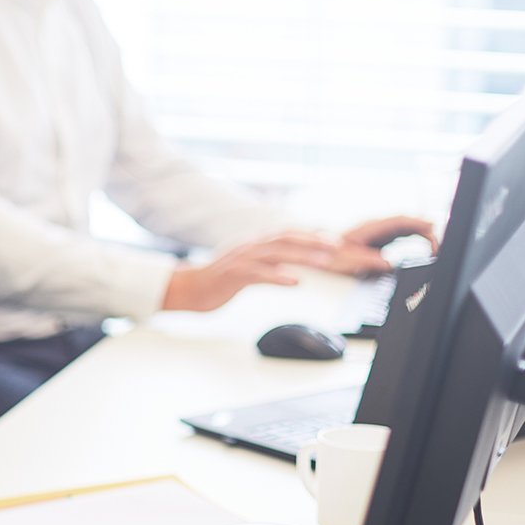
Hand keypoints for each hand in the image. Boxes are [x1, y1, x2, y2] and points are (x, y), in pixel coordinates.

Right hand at [160, 231, 341, 311]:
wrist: (186, 289)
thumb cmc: (219, 280)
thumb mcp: (249, 266)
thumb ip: (270, 260)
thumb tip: (295, 259)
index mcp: (256, 245)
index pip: (289, 235)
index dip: (313, 235)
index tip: (337, 241)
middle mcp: (250, 247)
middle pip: (286, 238)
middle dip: (314, 241)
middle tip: (337, 246)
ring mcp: (241, 260)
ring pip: (275, 252)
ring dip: (302, 255)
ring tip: (324, 261)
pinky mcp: (232, 275)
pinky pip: (258, 274)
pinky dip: (277, 276)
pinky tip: (293, 281)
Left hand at [337, 215, 436, 271]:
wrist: (317, 253)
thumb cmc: (329, 254)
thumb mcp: (348, 260)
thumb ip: (370, 261)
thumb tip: (390, 264)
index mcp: (369, 227)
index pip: (399, 221)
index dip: (417, 222)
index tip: (431, 227)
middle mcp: (375, 226)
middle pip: (406, 223)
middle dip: (424, 229)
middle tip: (438, 245)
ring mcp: (377, 231)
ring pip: (405, 228)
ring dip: (421, 234)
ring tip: (436, 246)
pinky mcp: (378, 239)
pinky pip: (401, 234)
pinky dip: (414, 237)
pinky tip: (423, 244)